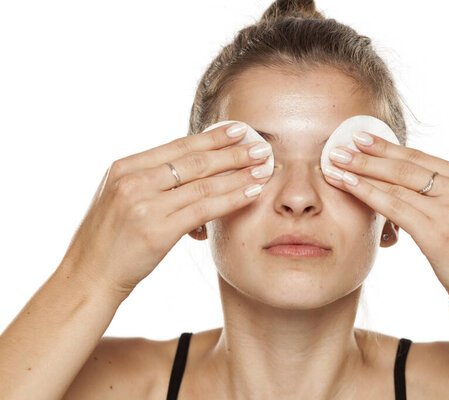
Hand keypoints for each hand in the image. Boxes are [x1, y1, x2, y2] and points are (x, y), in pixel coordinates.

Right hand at [60, 122, 272, 298]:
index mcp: (124, 167)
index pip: (178, 146)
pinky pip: (204, 209)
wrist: (88, 276)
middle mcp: (133, 181)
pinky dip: (232, 199)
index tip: (238, 129)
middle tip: (261, 145)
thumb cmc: (109, 239)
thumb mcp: (122, 198)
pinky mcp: (157, 231)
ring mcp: (144, 205)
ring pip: (203, 184)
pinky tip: (252, 192)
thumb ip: (152, 181)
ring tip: (264, 167)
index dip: (212, 137)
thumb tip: (194, 170)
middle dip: (233, 152)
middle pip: (194, 160)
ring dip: (239, 174)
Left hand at [323, 131, 448, 309]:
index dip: (387, 147)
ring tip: (334, 163)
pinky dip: (367, 193)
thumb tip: (402, 186)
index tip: (362, 139)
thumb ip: (442, 196)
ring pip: (396, 184)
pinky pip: (394, 206)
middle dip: (369, 155)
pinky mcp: (439, 231)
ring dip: (361, 171)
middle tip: (339, 146)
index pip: (421, 158)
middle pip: (406, 166)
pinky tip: (347, 185)